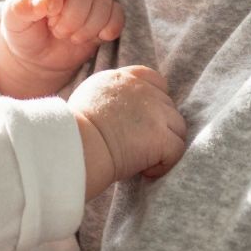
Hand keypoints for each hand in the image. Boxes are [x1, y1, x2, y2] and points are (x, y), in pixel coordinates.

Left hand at [0, 0, 123, 81]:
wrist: (39, 54)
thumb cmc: (24, 31)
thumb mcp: (12, 21)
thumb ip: (20, 7)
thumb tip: (41, 3)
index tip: (49, 12)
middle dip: (71, 16)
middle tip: (57, 31)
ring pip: (102, 0)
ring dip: (87, 26)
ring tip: (70, 37)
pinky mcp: (105, 10)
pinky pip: (117, 13)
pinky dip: (108, 29)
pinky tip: (95, 38)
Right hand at [70, 65, 185, 188]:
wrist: (77, 145)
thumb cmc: (73, 130)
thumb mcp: (88, 96)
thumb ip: (108, 95)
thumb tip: (115, 108)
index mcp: (123, 79)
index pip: (153, 79)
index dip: (154, 99)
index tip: (144, 119)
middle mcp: (143, 90)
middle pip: (168, 105)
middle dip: (159, 126)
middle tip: (139, 145)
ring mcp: (156, 113)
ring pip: (177, 127)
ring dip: (165, 143)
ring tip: (144, 159)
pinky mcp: (162, 137)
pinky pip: (177, 150)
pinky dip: (165, 163)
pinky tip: (145, 171)